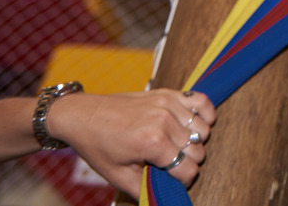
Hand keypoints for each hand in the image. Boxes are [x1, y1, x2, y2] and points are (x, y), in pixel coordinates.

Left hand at [47, 88, 214, 196]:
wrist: (82, 115)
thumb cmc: (98, 146)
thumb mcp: (118, 176)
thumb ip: (144, 189)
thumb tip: (162, 198)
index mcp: (153, 143)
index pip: (189, 169)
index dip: (182, 180)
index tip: (169, 179)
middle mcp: (165, 121)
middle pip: (198, 151)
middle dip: (187, 162)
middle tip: (168, 163)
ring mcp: (168, 104)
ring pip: (203, 130)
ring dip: (194, 141)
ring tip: (176, 144)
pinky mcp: (168, 93)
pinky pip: (202, 101)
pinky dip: (204, 114)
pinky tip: (192, 124)